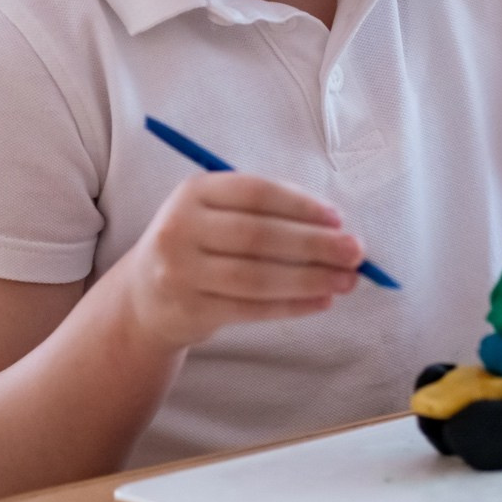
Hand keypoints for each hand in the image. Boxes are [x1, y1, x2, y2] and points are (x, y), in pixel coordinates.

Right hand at [119, 172, 362, 348]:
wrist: (145, 297)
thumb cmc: (202, 245)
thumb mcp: (217, 214)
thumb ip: (266, 213)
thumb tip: (335, 228)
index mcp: (194, 191)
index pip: (255, 192)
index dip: (300, 205)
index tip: (338, 219)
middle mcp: (180, 228)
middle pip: (258, 235)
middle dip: (315, 244)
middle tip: (356, 252)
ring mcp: (180, 271)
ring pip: (256, 277)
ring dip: (310, 279)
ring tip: (347, 281)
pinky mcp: (190, 309)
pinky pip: (250, 308)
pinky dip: (291, 306)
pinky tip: (321, 302)